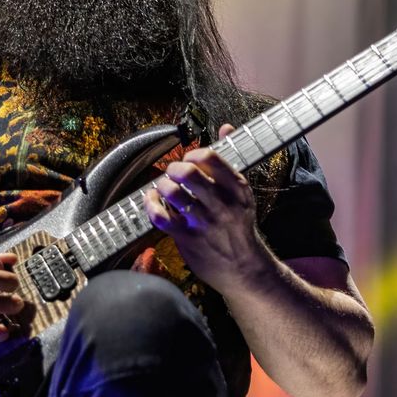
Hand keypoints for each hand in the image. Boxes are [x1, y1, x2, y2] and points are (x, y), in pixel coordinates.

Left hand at [144, 124, 272, 292]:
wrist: (245, 270)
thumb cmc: (239, 227)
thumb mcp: (242, 193)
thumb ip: (229, 160)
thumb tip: (226, 126)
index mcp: (237, 189)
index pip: (211, 158)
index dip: (193, 153)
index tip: (189, 158)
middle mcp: (222, 204)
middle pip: (188, 173)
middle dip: (174, 168)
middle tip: (172, 172)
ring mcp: (204, 223)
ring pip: (173, 193)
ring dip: (162, 186)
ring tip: (163, 188)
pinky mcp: (189, 239)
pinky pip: (161, 218)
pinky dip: (151, 206)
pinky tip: (151, 202)